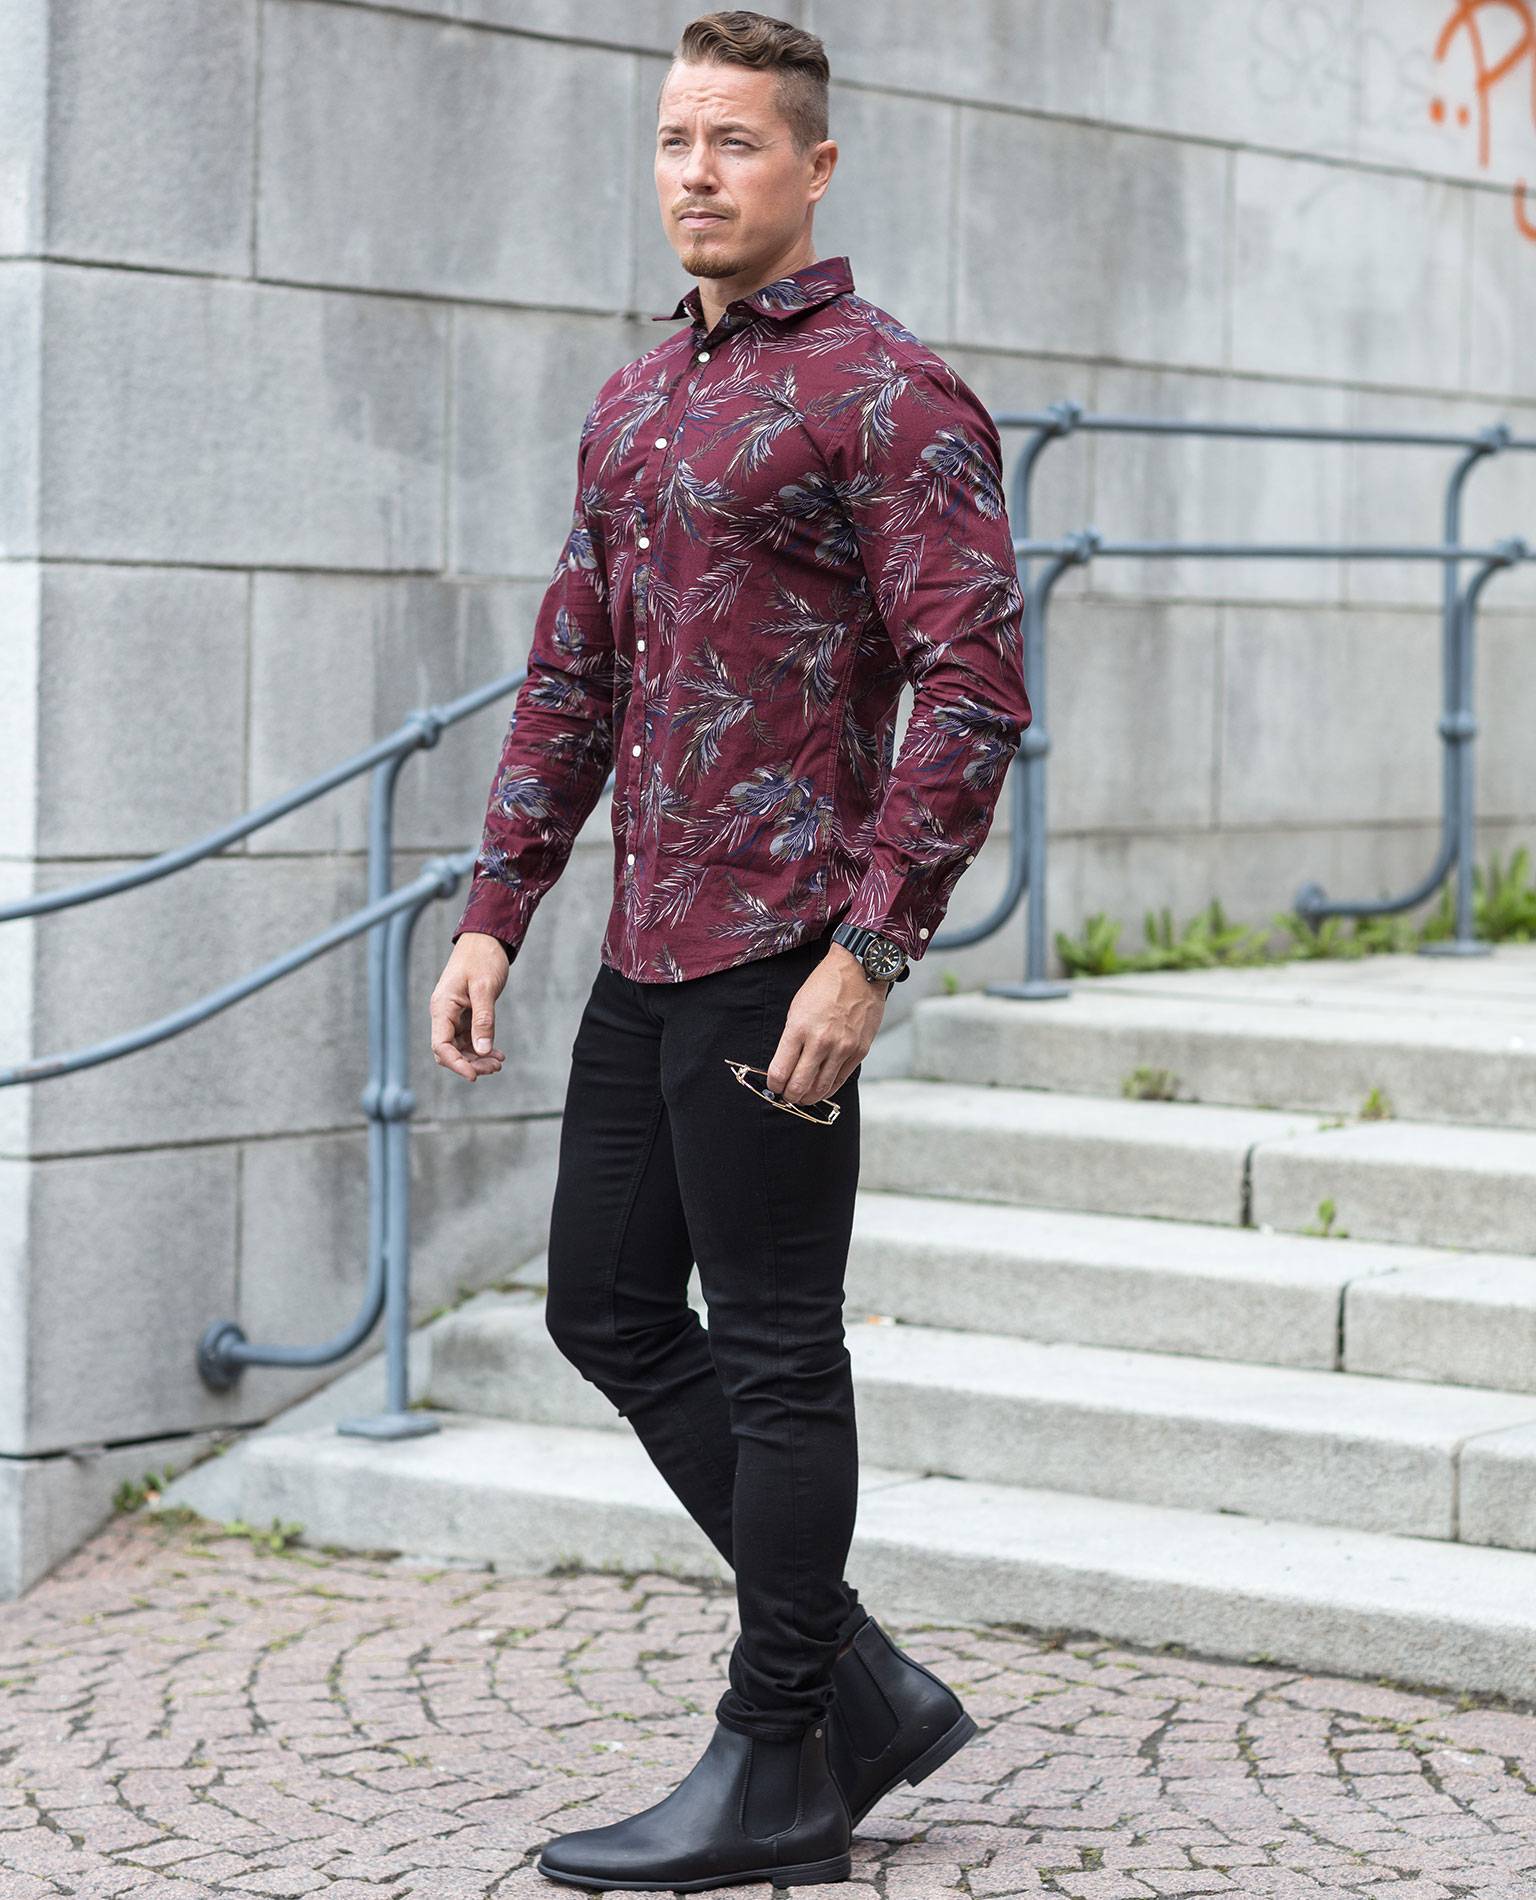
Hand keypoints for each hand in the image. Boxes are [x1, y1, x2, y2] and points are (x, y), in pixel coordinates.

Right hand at [430, 934, 509, 1080]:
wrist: (486, 939)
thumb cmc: (483, 957)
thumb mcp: (485, 988)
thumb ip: (484, 1019)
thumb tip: (482, 1049)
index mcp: (442, 1007)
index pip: (441, 1046)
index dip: (456, 1064)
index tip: (474, 1076)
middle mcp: (444, 1013)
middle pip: (449, 1051)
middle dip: (470, 1063)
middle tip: (496, 1067)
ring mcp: (454, 1015)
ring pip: (460, 1047)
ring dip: (477, 1058)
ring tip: (499, 1062)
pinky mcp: (466, 1014)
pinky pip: (470, 1038)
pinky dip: (482, 1047)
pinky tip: (498, 1053)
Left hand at [764, 942, 887, 1105]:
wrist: (859, 972)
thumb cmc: (824, 987)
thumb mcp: (797, 1009)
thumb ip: (791, 1039)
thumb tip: (785, 1066)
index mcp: (799, 1028)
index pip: (780, 1071)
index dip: (773, 1085)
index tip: (773, 1085)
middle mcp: (821, 1041)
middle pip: (799, 1085)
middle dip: (789, 1096)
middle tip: (786, 1096)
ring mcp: (842, 1048)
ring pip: (821, 1089)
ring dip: (808, 1097)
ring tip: (802, 1096)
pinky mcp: (859, 1052)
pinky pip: (840, 1080)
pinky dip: (827, 1088)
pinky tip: (821, 1088)